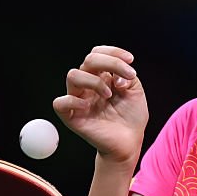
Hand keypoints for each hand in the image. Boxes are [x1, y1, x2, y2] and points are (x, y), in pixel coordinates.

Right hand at [53, 45, 147, 163]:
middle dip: (110, 62)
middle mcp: (88, 85)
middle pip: (88, 60)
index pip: (98, 53)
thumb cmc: (131, 117)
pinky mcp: (72, 117)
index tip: (131, 60)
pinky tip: (88, 106)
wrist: (129, 143)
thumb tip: (115, 76)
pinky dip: (73, 101)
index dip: (113, 52)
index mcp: (102, 77)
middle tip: (128, 76)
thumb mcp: (136, 91)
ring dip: (95, 81)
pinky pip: (60, 103)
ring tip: (109, 95)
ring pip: (73, 75)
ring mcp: (79, 99)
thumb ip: (127, 77)